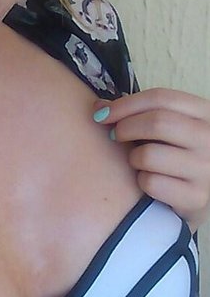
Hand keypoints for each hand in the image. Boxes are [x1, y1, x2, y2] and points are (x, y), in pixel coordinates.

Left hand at [93, 88, 209, 230]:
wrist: (200, 198)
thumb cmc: (177, 157)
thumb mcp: (169, 129)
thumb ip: (139, 113)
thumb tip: (98, 107)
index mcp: (205, 113)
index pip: (161, 98)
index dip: (125, 104)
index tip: (102, 113)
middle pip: (157, 122)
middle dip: (125, 128)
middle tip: (115, 136)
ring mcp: (206, 169)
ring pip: (149, 155)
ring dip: (133, 159)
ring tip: (138, 163)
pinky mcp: (196, 197)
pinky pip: (151, 183)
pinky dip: (141, 183)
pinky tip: (148, 183)